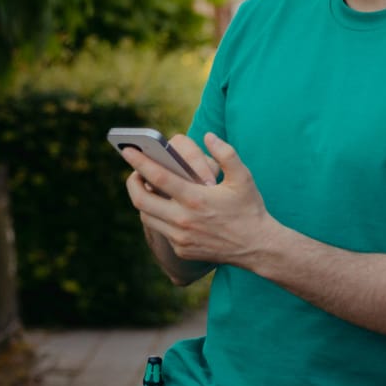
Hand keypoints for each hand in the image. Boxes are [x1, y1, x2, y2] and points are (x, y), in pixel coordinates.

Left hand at [124, 131, 277, 267]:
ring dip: (143, 201)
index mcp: (196, 198)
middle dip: (132, 182)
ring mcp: (180, 237)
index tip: (128, 150)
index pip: (158, 176)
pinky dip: (158, 217)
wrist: (257, 247)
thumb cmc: (249, 208)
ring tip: (146, 188)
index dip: (139, 162)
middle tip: (134, 173)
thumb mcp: (243, 177)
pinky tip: (164, 207)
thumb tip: (208, 136)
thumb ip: (226, 153)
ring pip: (146, 217)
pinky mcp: (181, 249)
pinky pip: (161, 230)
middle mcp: (183, 220)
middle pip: (141, 200)